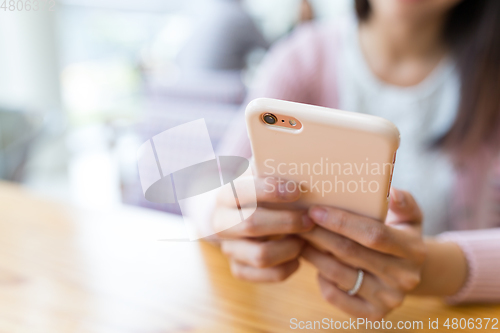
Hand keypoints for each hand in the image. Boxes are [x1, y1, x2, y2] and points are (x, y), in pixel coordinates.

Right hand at [212, 176, 314, 281]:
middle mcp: (221, 223)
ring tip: (304, 239)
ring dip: (290, 247)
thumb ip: (275, 170)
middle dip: (286, 222)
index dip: (271, 190)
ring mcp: (229, 248)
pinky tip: (298, 255)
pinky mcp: (239, 269)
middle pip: (251, 224)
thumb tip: (305, 167)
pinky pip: (267, 274)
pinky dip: (289, 267)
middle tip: (309, 219)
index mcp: (225, 195)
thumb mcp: (260, 176)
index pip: (243, 191)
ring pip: (261, 256)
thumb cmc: (259, 192)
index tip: (297, 191)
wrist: (236, 215)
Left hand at [300, 188, 424, 318]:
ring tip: (300, 238)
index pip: (373, 234)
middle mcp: (404, 278)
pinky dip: (320, 279)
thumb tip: (391, 193)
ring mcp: (388, 299)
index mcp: (413, 249)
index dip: (341, 222)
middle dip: (320, 234)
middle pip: (350, 253)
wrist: (407, 273)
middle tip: (298, 221)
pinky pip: (335, 296)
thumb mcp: (408, 216)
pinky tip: (315, 262)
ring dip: (313, 254)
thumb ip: (403, 202)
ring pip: (338, 273)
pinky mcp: (372, 314)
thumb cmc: (400, 234)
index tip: (315, 211)